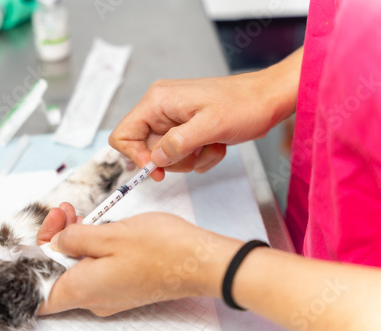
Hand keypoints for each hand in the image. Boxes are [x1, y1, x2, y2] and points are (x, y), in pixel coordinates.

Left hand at [37, 206, 242, 316]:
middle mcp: (94, 298)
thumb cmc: (161, 248)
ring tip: (80, 214)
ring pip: (79, 268)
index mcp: (84, 288)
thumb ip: (74, 239)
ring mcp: (111, 294)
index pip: (38, 294)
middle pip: (58, 273)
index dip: (31, 265)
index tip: (42, 236)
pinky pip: (99, 269)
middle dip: (56, 240)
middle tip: (64, 212)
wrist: (201, 261)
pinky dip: (94, 248)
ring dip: (75, 241)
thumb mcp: (109, 234)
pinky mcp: (125, 286)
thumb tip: (56, 242)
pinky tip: (101, 228)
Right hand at [109, 49, 301, 180]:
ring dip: (191, 158)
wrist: (268, 99)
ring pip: (166, 155)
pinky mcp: (187, 129)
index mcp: (158, 101)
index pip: (123, 134)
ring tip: (211, 144)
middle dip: (173, 159)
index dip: (136, 156)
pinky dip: (200, 156)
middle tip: (196, 152)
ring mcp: (174, 119)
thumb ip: (177, 144)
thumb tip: (155, 159)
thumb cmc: (244, 105)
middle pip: (146, 149)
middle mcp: (161, 109)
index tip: (158, 170)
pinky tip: (217, 143)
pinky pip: (183, 154)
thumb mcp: (210, 126)